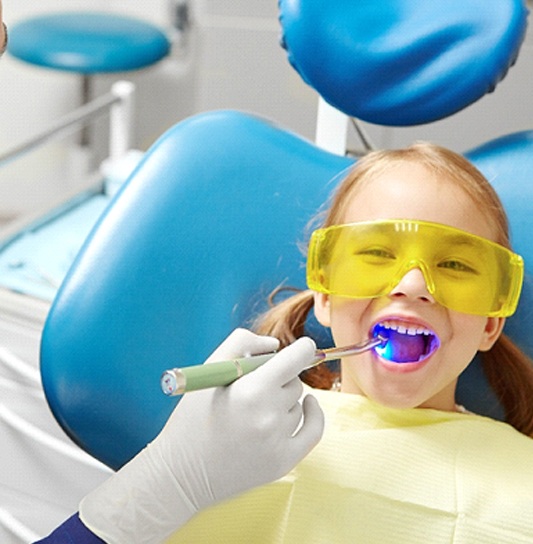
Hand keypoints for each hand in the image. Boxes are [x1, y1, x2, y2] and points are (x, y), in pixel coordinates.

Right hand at [80, 329, 323, 543]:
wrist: (180, 473)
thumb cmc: (192, 417)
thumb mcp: (209, 371)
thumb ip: (241, 343)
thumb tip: (274, 344)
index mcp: (250, 391)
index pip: (295, 360)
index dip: (303, 349)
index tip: (304, 346)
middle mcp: (269, 416)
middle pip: (294, 381)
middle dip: (279, 378)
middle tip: (253, 387)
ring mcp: (278, 442)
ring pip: (298, 404)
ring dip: (283, 400)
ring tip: (253, 411)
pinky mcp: (284, 462)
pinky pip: (314, 430)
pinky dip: (312, 414)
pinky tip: (307, 405)